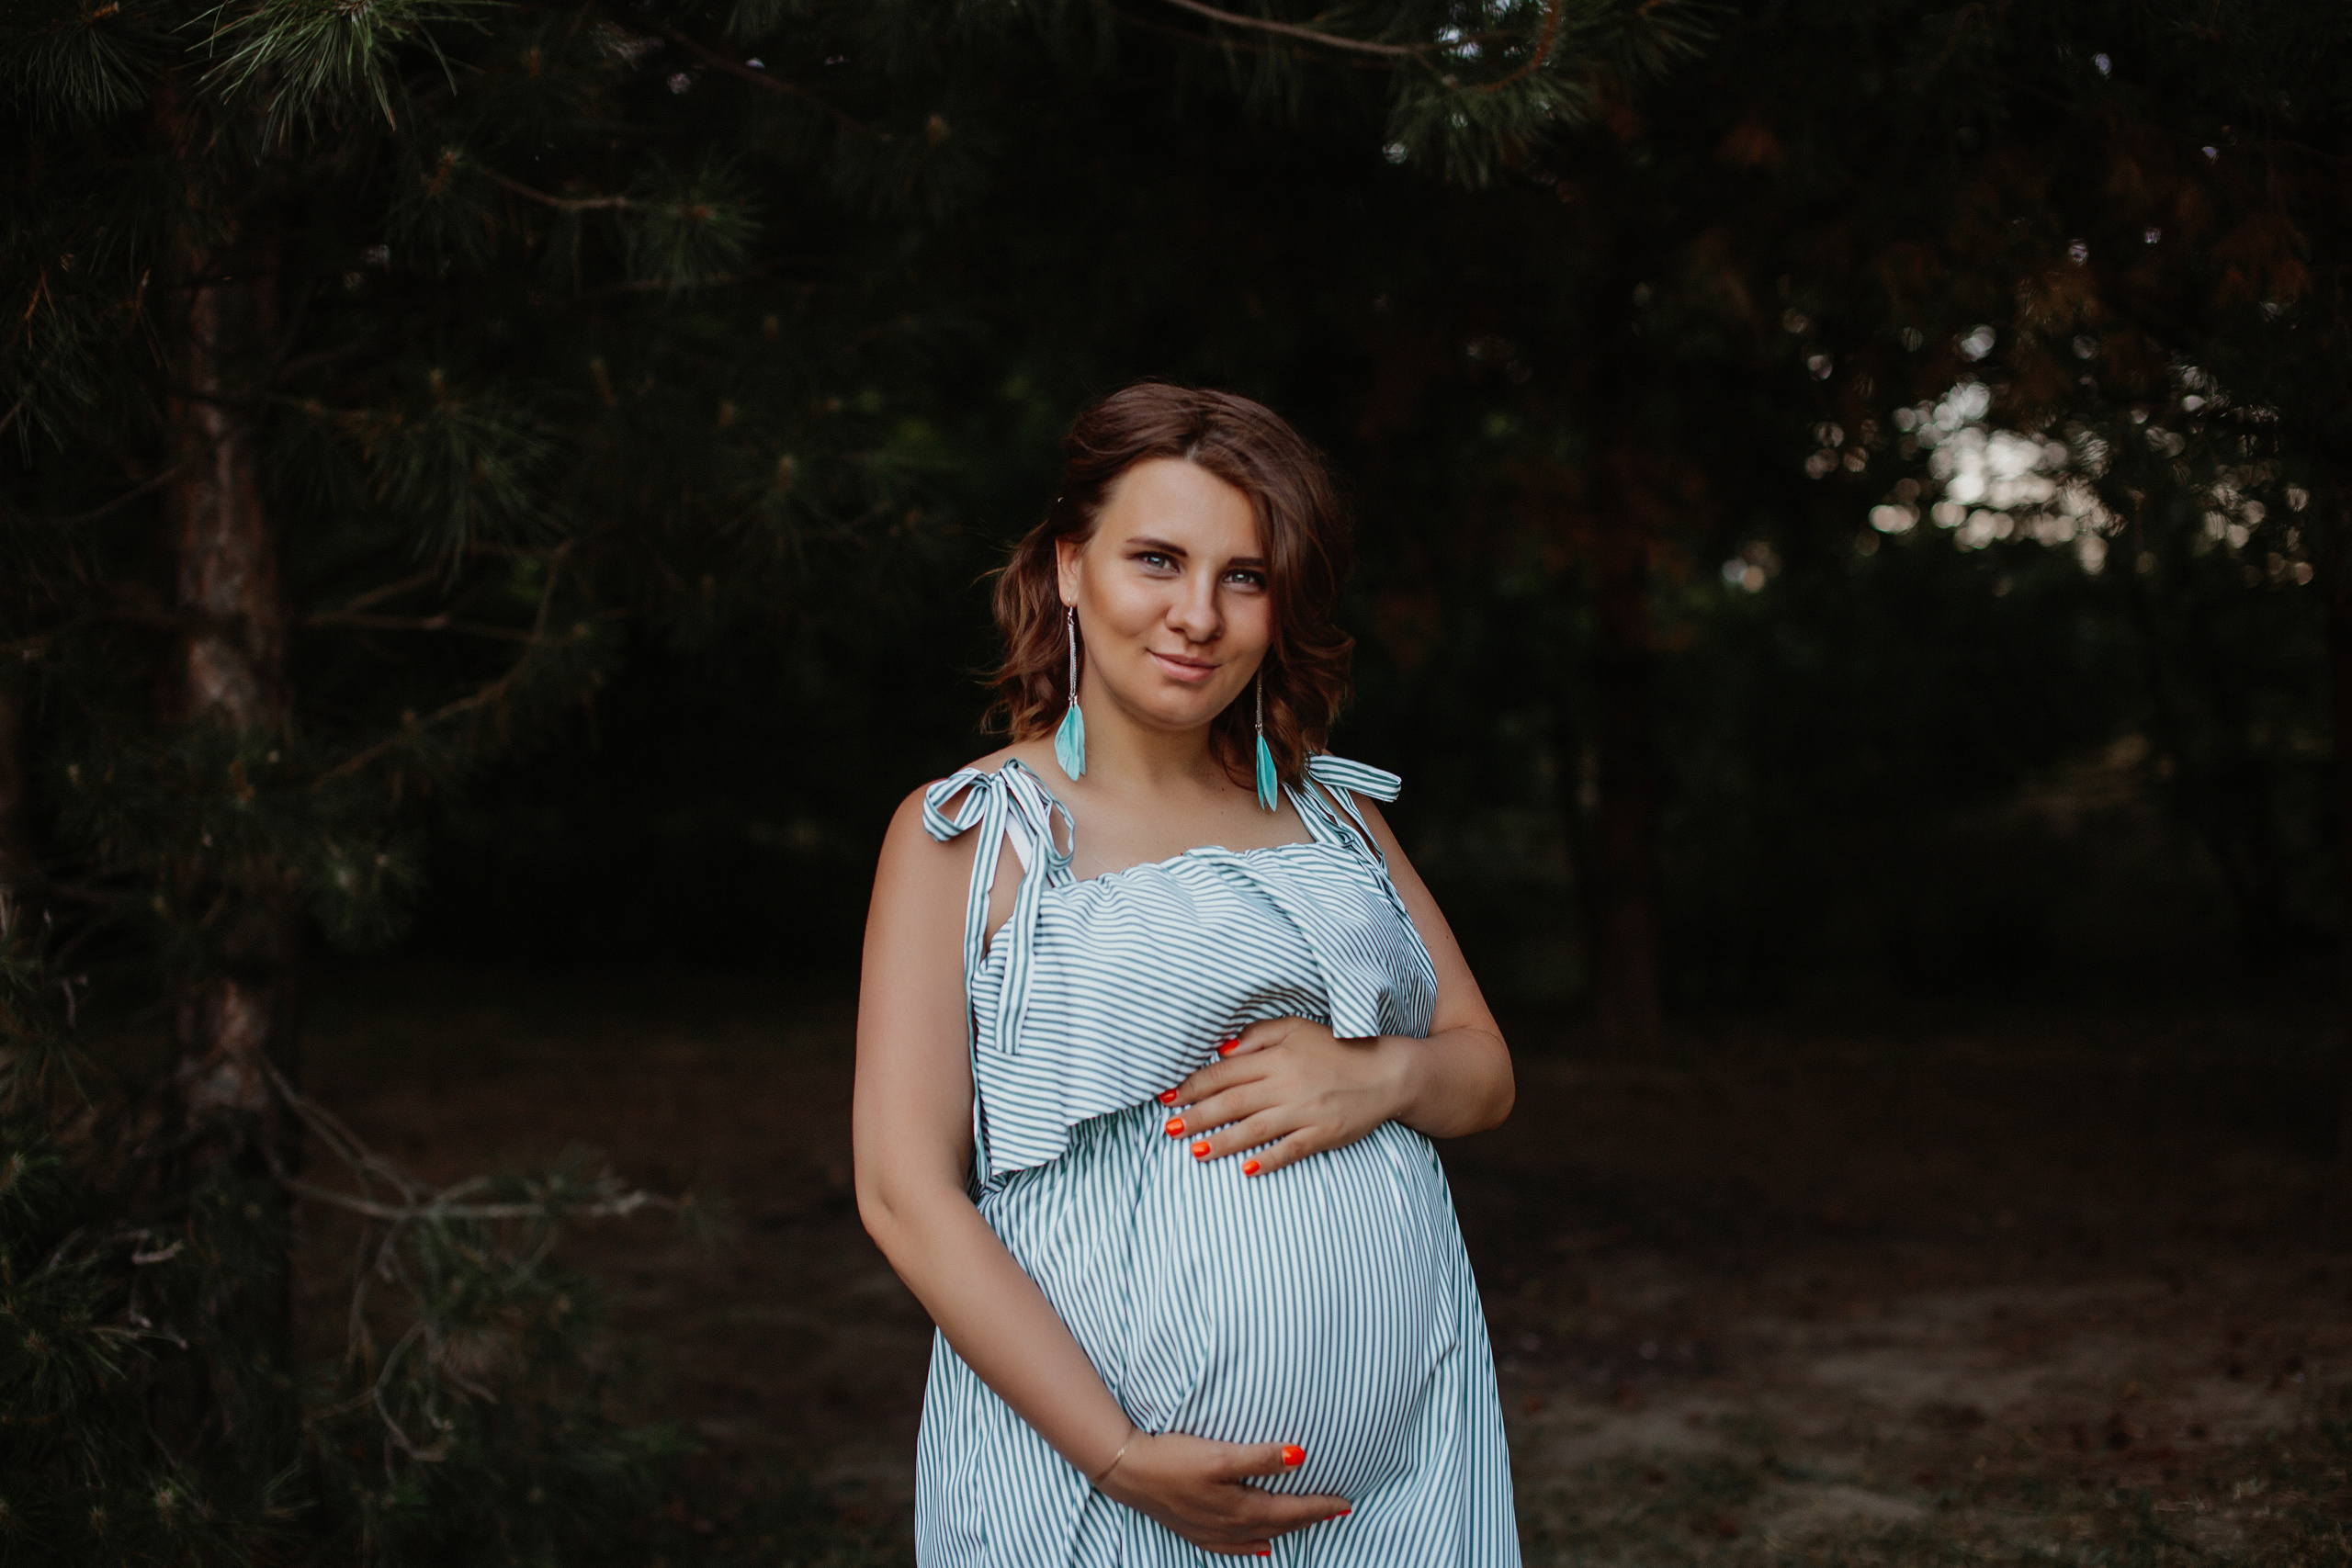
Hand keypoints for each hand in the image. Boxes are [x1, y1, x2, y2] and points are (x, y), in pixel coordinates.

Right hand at [1097, 1431, 1349, 1554]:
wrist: (1127, 1472)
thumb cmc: (1173, 1459)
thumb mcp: (1221, 1455)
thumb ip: (1261, 1458)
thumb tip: (1300, 1457)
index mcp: (1241, 1509)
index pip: (1292, 1511)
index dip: (1320, 1507)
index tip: (1345, 1504)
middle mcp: (1230, 1527)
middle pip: (1280, 1525)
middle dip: (1309, 1518)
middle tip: (1335, 1511)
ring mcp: (1211, 1532)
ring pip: (1260, 1536)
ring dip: (1286, 1529)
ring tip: (1306, 1523)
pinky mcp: (1194, 1530)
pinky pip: (1234, 1546)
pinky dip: (1253, 1545)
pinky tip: (1260, 1545)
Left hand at [1160, 1017, 1411, 1176]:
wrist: (1385, 1071)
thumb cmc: (1336, 1047)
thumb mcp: (1295, 1028)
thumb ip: (1257, 1036)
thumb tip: (1220, 1051)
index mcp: (1276, 1057)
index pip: (1225, 1073)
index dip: (1193, 1086)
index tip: (1167, 1098)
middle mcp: (1286, 1084)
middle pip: (1233, 1102)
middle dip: (1198, 1116)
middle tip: (1170, 1129)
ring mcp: (1305, 1111)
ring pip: (1255, 1128)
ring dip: (1223, 1141)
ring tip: (1195, 1152)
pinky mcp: (1323, 1134)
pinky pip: (1290, 1149)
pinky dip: (1268, 1160)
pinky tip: (1246, 1170)